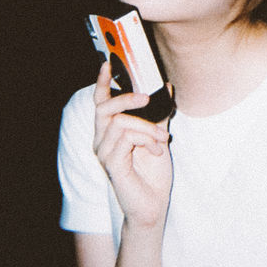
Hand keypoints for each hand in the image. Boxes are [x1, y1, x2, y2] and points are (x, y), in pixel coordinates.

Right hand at [92, 62, 173, 229]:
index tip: (107, 62)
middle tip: (147, 98)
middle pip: (104, 107)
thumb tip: (166, 88)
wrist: (153, 204)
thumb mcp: (158, 137)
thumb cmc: (153, 173)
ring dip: (147, 127)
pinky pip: (125, 138)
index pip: (100, 102)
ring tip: (161, 141)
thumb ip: (159, 114)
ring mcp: (103, 152)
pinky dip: (146, 139)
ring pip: (120, 122)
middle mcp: (101, 140)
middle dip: (127, 99)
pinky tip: (156, 151)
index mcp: (110, 132)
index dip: (101, 82)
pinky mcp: (110, 163)